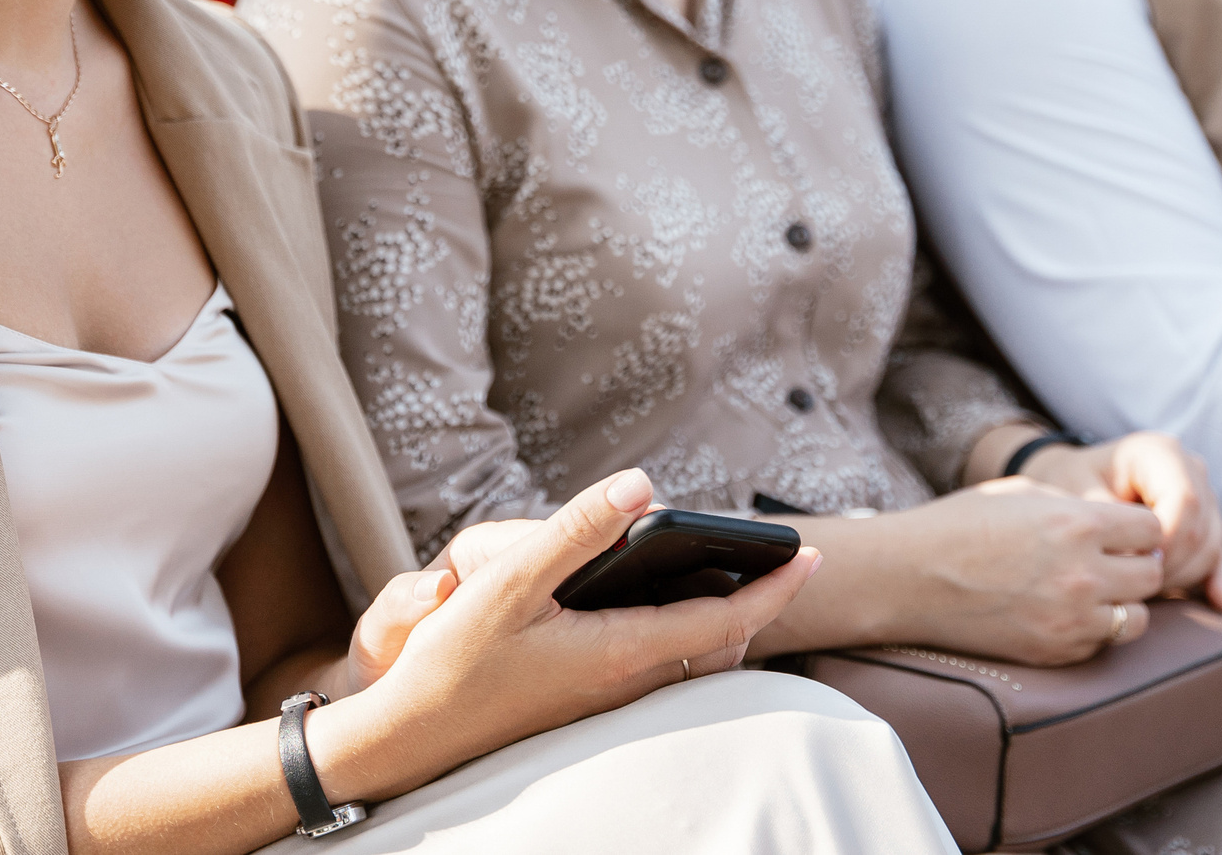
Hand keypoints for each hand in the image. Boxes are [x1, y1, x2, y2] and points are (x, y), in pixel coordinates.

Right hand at [319, 469, 820, 792]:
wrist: (413, 736)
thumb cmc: (454, 660)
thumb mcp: (509, 581)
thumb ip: (577, 530)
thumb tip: (642, 486)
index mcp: (620, 650)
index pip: (722, 619)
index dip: (772, 587)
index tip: (809, 555)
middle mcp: (626, 683)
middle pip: (719, 644)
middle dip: (757, 603)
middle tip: (781, 560)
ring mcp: (609, 700)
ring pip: (693, 662)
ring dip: (722, 622)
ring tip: (736, 577)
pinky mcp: (590, 704)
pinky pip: (663, 670)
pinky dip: (686, 637)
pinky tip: (665, 608)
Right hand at [844, 480, 1166, 665]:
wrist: (910, 576)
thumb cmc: (961, 525)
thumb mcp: (1024, 494)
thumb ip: (1079, 507)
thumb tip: (1123, 525)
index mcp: (1077, 523)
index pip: (1152, 528)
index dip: (1137, 528)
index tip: (1119, 531)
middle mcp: (1083, 573)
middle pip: (1153, 572)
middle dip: (1136, 564)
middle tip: (1110, 561)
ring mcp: (1072, 619)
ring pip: (1139, 616)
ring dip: (1123, 602)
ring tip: (1092, 591)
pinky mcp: (1057, 652)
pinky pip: (1103, 643)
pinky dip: (1096, 629)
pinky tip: (1066, 612)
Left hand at [1021, 433, 1221, 610]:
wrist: (1074, 482)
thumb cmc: (1069, 482)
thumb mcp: (1075, 492)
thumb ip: (1105, 520)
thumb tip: (1133, 557)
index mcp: (1160, 452)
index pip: (1185, 500)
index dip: (1168, 540)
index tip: (1136, 566)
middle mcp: (1190, 468)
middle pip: (1201, 526)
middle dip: (1174, 564)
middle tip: (1138, 588)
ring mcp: (1203, 494)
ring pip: (1211, 544)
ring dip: (1185, 574)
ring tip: (1147, 592)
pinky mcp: (1205, 521)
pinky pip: (1217, 552)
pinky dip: (1215, 577)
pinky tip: (1217, 599)